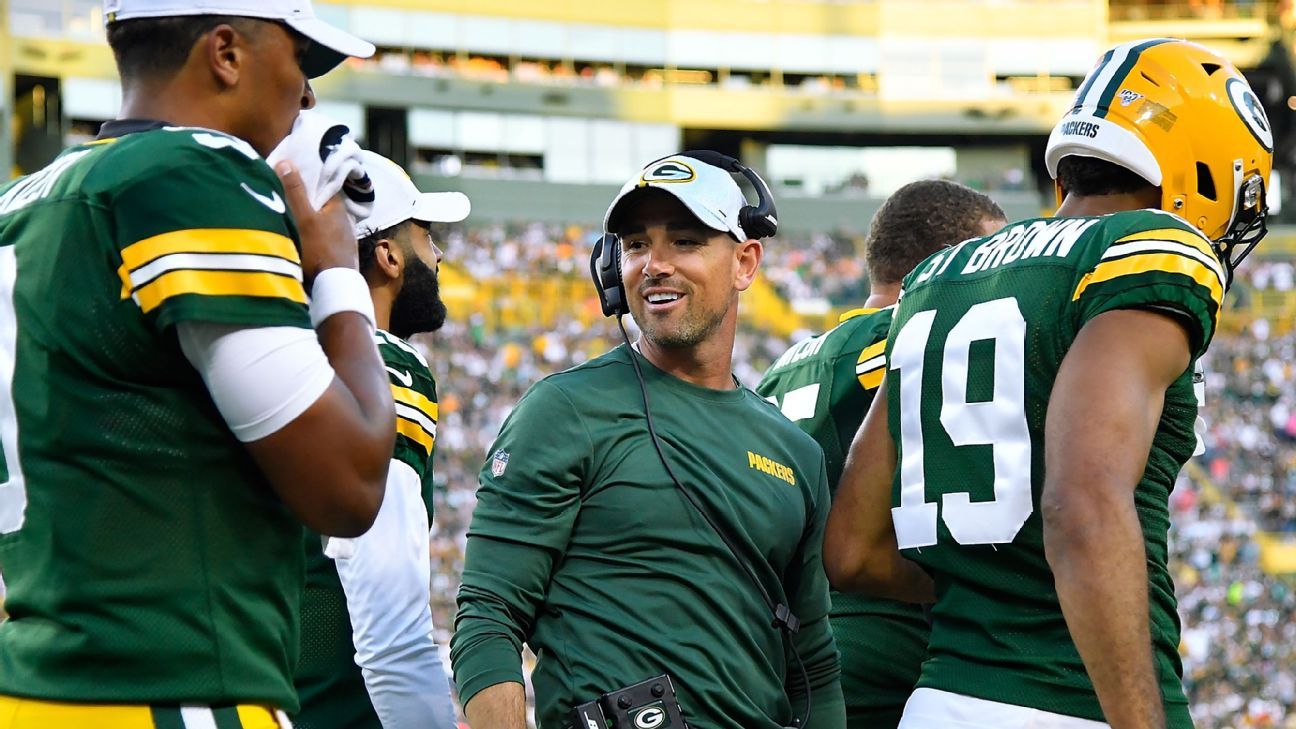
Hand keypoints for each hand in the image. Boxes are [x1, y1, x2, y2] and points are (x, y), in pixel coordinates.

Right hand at [276, 160, 357, 286]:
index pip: (324, 187)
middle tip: (286, 199)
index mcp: (338, 208)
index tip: (291, 177)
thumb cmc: (319, 249)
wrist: (334, 287)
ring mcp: (344, 240)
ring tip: (290, 219)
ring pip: (323, 224)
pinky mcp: (340, 256)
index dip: (308, 181)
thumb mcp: (303, 217)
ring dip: (310, 222)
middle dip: (307, 203)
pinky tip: (303, 241)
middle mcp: (345, 221)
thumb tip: (286, 162)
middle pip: (322, 206)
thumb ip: (295, 192)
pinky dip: (314, 237)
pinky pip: (324, 240)